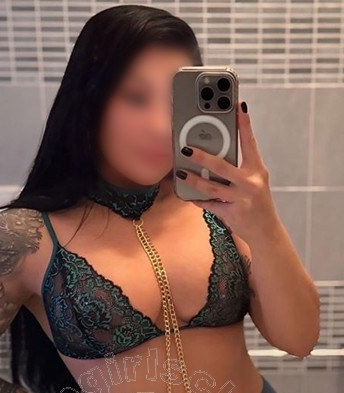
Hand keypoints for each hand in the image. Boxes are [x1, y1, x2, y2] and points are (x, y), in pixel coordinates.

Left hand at [177, 100, 280, 244]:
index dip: (244, 123)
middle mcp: (250, 183)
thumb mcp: (254, 182)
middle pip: (222, 166)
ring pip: (211, 187)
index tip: (237, 105)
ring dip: (194, 179)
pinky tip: (187, 194)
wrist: (266, 232)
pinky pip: (209, 205)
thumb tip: (213, 155)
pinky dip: (197, 199)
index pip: (250, 143)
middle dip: (202, 157)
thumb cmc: (257, 203)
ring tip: (181, 172)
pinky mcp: (231, 214)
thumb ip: (238, 169)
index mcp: (257, 170)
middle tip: (186, 148)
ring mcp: (240, 199)